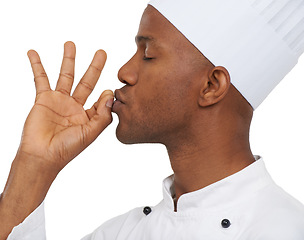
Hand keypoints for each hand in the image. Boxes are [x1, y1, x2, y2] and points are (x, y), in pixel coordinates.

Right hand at [0, 42, 112, 238]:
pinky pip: (40, 78)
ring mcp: (59, 101)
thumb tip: (110, 94)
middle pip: (87, 81)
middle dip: (94, 66)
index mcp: (88, 115)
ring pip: (66, 75)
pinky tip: (34, 53)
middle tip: (102, 52)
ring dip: (68, 59)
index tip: (113, 90)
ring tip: (70, 44)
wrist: (43, 156)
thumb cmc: (67, 149)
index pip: (101, 99)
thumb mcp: (91, 133)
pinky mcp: (44, 99)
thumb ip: (103, 115)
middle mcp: (75, 106)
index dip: (108, 94)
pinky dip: (37, 65)